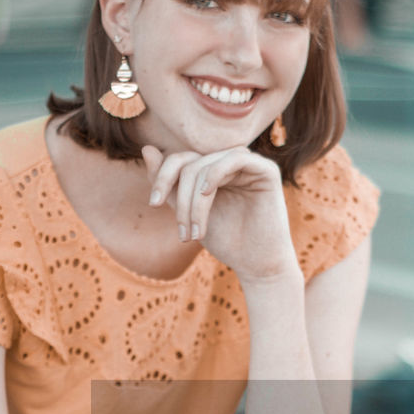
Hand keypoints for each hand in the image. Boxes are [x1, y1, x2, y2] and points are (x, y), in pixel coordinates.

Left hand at [142, 144, 298, 284]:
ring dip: (195, 202)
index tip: (154, 204)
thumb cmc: (225, 241)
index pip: (181, 160)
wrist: (256, 264)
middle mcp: (230, 163)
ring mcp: (249, 165)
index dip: (163, 177)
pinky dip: (216, 174)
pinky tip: (207, 194)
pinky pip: (235, 158)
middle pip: (191, 164)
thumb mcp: (188, 213)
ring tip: (195, 233)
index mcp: (213, 170)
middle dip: (181, 199)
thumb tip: (147, 149)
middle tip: (182, 234)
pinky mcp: (266, 170)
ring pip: (207, 166)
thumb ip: (170, 185)